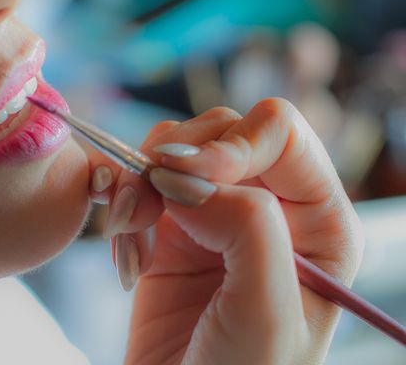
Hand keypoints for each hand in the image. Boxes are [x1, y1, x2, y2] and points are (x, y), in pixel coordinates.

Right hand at [88, 98, 363, 364]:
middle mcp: (272, 206)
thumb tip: (187, 175)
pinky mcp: (172, 224)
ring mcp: (218, 212)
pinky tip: (127, 254)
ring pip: (174, 147)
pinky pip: (140, 178)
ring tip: (130, 237)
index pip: (279, 133)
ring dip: (140, 182)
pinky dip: (121, 202)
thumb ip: (247, 229)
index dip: (229, 144)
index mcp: (320, 221)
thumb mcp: (266, 313)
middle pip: (221, 129)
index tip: (182, 177)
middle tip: (142, 212)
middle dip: (174, 162)